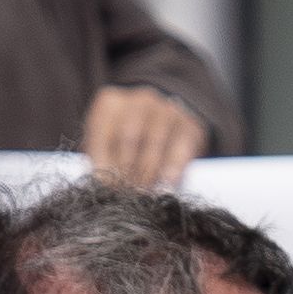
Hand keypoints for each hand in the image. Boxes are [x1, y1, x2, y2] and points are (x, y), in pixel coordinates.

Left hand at [82, 83, 206, 190]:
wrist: (169, 123)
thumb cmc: (130, 139)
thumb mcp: (108, 141)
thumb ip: (102, 158)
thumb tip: (103, 184)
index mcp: (111, 103)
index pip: (103, 134)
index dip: (103, 164)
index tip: (106, 187)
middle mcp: (140, 100)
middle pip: (129, 137)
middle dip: (126, 170)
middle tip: (126, 193)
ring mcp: (167, 110)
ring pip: (154, 142)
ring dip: (148, 172)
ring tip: (144, 192)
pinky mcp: (190, 124)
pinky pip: (180, 147)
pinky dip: (173, 168)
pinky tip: (168, 184)